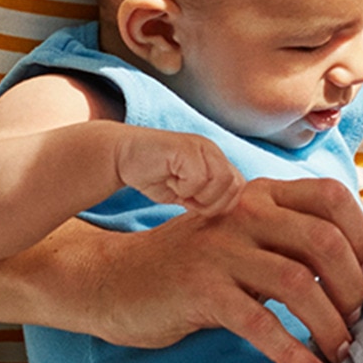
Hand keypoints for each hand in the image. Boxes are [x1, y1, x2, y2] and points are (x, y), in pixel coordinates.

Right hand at [81, 176, 362, 362]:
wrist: (115, 280)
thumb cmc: (195, 264)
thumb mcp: (245, 237)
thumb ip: (292, 237)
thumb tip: (360, 262)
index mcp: (263, 193)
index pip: (332, 196)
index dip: (361, 234)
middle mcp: (245, 210)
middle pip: (324, 240)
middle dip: (353, 286)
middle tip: (358, 320)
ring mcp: (222, 248)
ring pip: (298, 282)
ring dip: (329, 324)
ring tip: (341, 352)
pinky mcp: (201, 289)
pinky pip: (261, 323)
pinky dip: (292, 353)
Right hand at [115, 127, 244, 215]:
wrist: (124, 157)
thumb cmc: (155, 177)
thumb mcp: (186, 192)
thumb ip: (208, 197)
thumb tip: (227, 215)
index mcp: (217, 161)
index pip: (239, 188)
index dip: (219, 205)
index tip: (195, 205)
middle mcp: (213, 151)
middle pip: (234, 185)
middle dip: (211, 203)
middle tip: (186, 200)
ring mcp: (201, 147)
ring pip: (220, 180)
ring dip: (198, 195)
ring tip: (179, 189)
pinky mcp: (185, 148)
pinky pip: (198, 178)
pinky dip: (184, 188)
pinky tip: (169, 181)